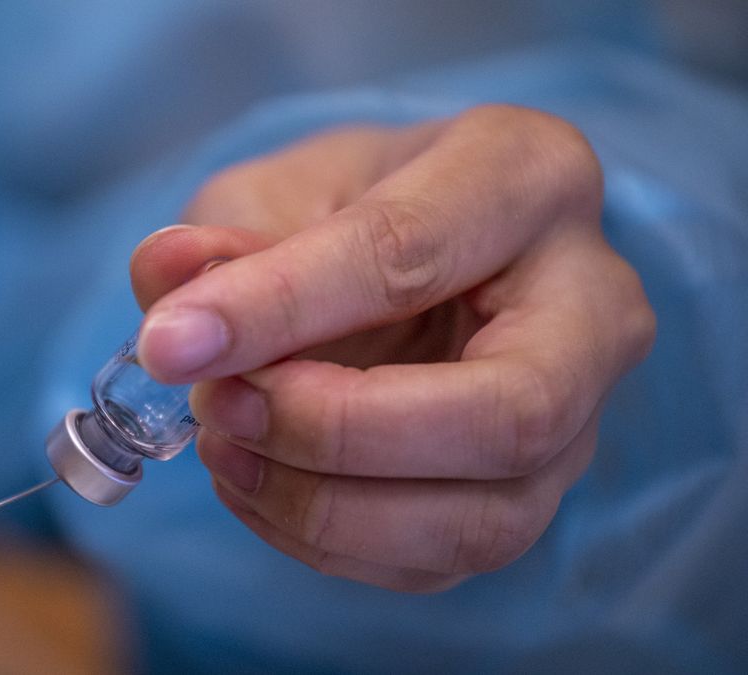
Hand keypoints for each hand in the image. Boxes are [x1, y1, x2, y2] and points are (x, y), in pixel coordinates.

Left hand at [130, 105, 654, 591]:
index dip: (278, 307)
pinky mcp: (532, 490)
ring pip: (485, 518)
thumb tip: (167, 281)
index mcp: (525, 177)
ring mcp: (580, 414)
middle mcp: (589, 304)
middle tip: (219, 408)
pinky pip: (442, 560)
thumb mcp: (279, 187)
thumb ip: (224, 236)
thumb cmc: (354, 203)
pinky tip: (257, 488)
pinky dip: (329, 543)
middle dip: (336, 432)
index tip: (171, 343)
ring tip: (226, 453)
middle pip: (504, 413)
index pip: (408, 254)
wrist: (418, 247)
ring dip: (327, 509)